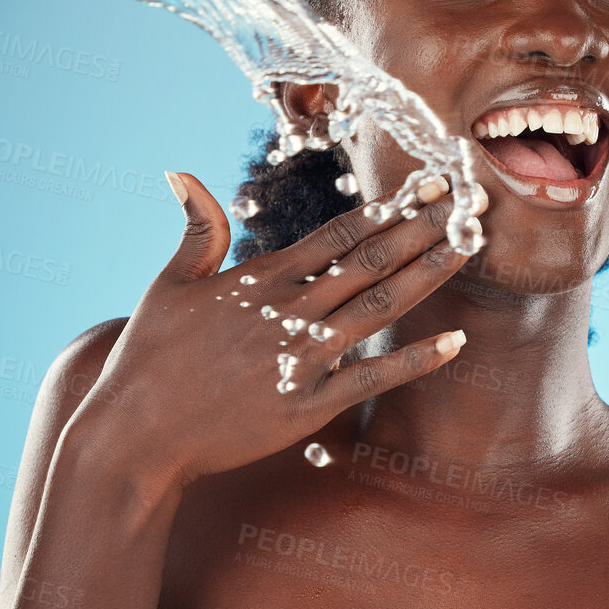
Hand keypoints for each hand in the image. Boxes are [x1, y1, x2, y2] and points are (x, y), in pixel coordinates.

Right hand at [75, 170, 486, 493]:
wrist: (137, 435)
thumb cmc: (149, 358)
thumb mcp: (170, 283)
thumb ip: (195, 228)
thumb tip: (183, 173)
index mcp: (262, 278)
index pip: (340, 233)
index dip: (390, 207)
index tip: (429, 185)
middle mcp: (290, 312)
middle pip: (372, 260)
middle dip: (425, 228)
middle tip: (471, 202)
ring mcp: (303, 359)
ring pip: (380, 307)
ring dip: (430, 275)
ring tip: (469, 247)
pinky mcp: (308, 407)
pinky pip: (374, 378)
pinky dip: (416, 360)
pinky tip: (455, 341)